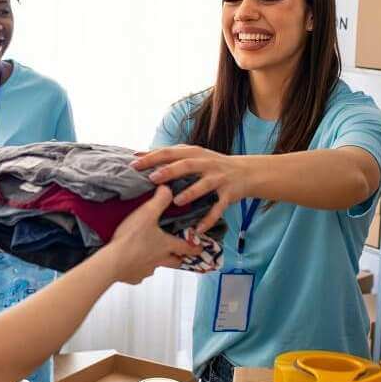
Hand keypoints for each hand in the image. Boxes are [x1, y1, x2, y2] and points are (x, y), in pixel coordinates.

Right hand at [105, 186, 203, 284]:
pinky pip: (138, 273)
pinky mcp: (133, 277)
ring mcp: (146, 270)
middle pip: (175, 262)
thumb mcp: (147, 213)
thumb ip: (159, 200)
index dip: (195, 247)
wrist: (113, 262)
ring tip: (147, 254)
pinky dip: (137, 268)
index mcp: (166, 245)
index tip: (200, 248)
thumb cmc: (131, 238)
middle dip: (178, 258)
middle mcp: (160, 260)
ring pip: (156, 267)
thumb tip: (167, 189)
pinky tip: (130, 262)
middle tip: (178, 254)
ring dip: (156, 262)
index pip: (187, 247)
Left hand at [131, 145, 248, 233]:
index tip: (134, 164)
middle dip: (169, 171)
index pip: (170, 152)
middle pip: (186, 165)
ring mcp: (218, 179)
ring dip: (190, 193)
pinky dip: (209, 219)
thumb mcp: (193, 155)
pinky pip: (218, 208)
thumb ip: (169, 155)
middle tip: (152, 178)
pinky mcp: (228, 194)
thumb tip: (139, 155)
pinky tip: (198, 229)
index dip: (153, 158)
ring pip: (204, 186)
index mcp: (194, 153)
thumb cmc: (212, 164)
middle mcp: (207, 164)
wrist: (246, 172)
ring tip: (176, 202)